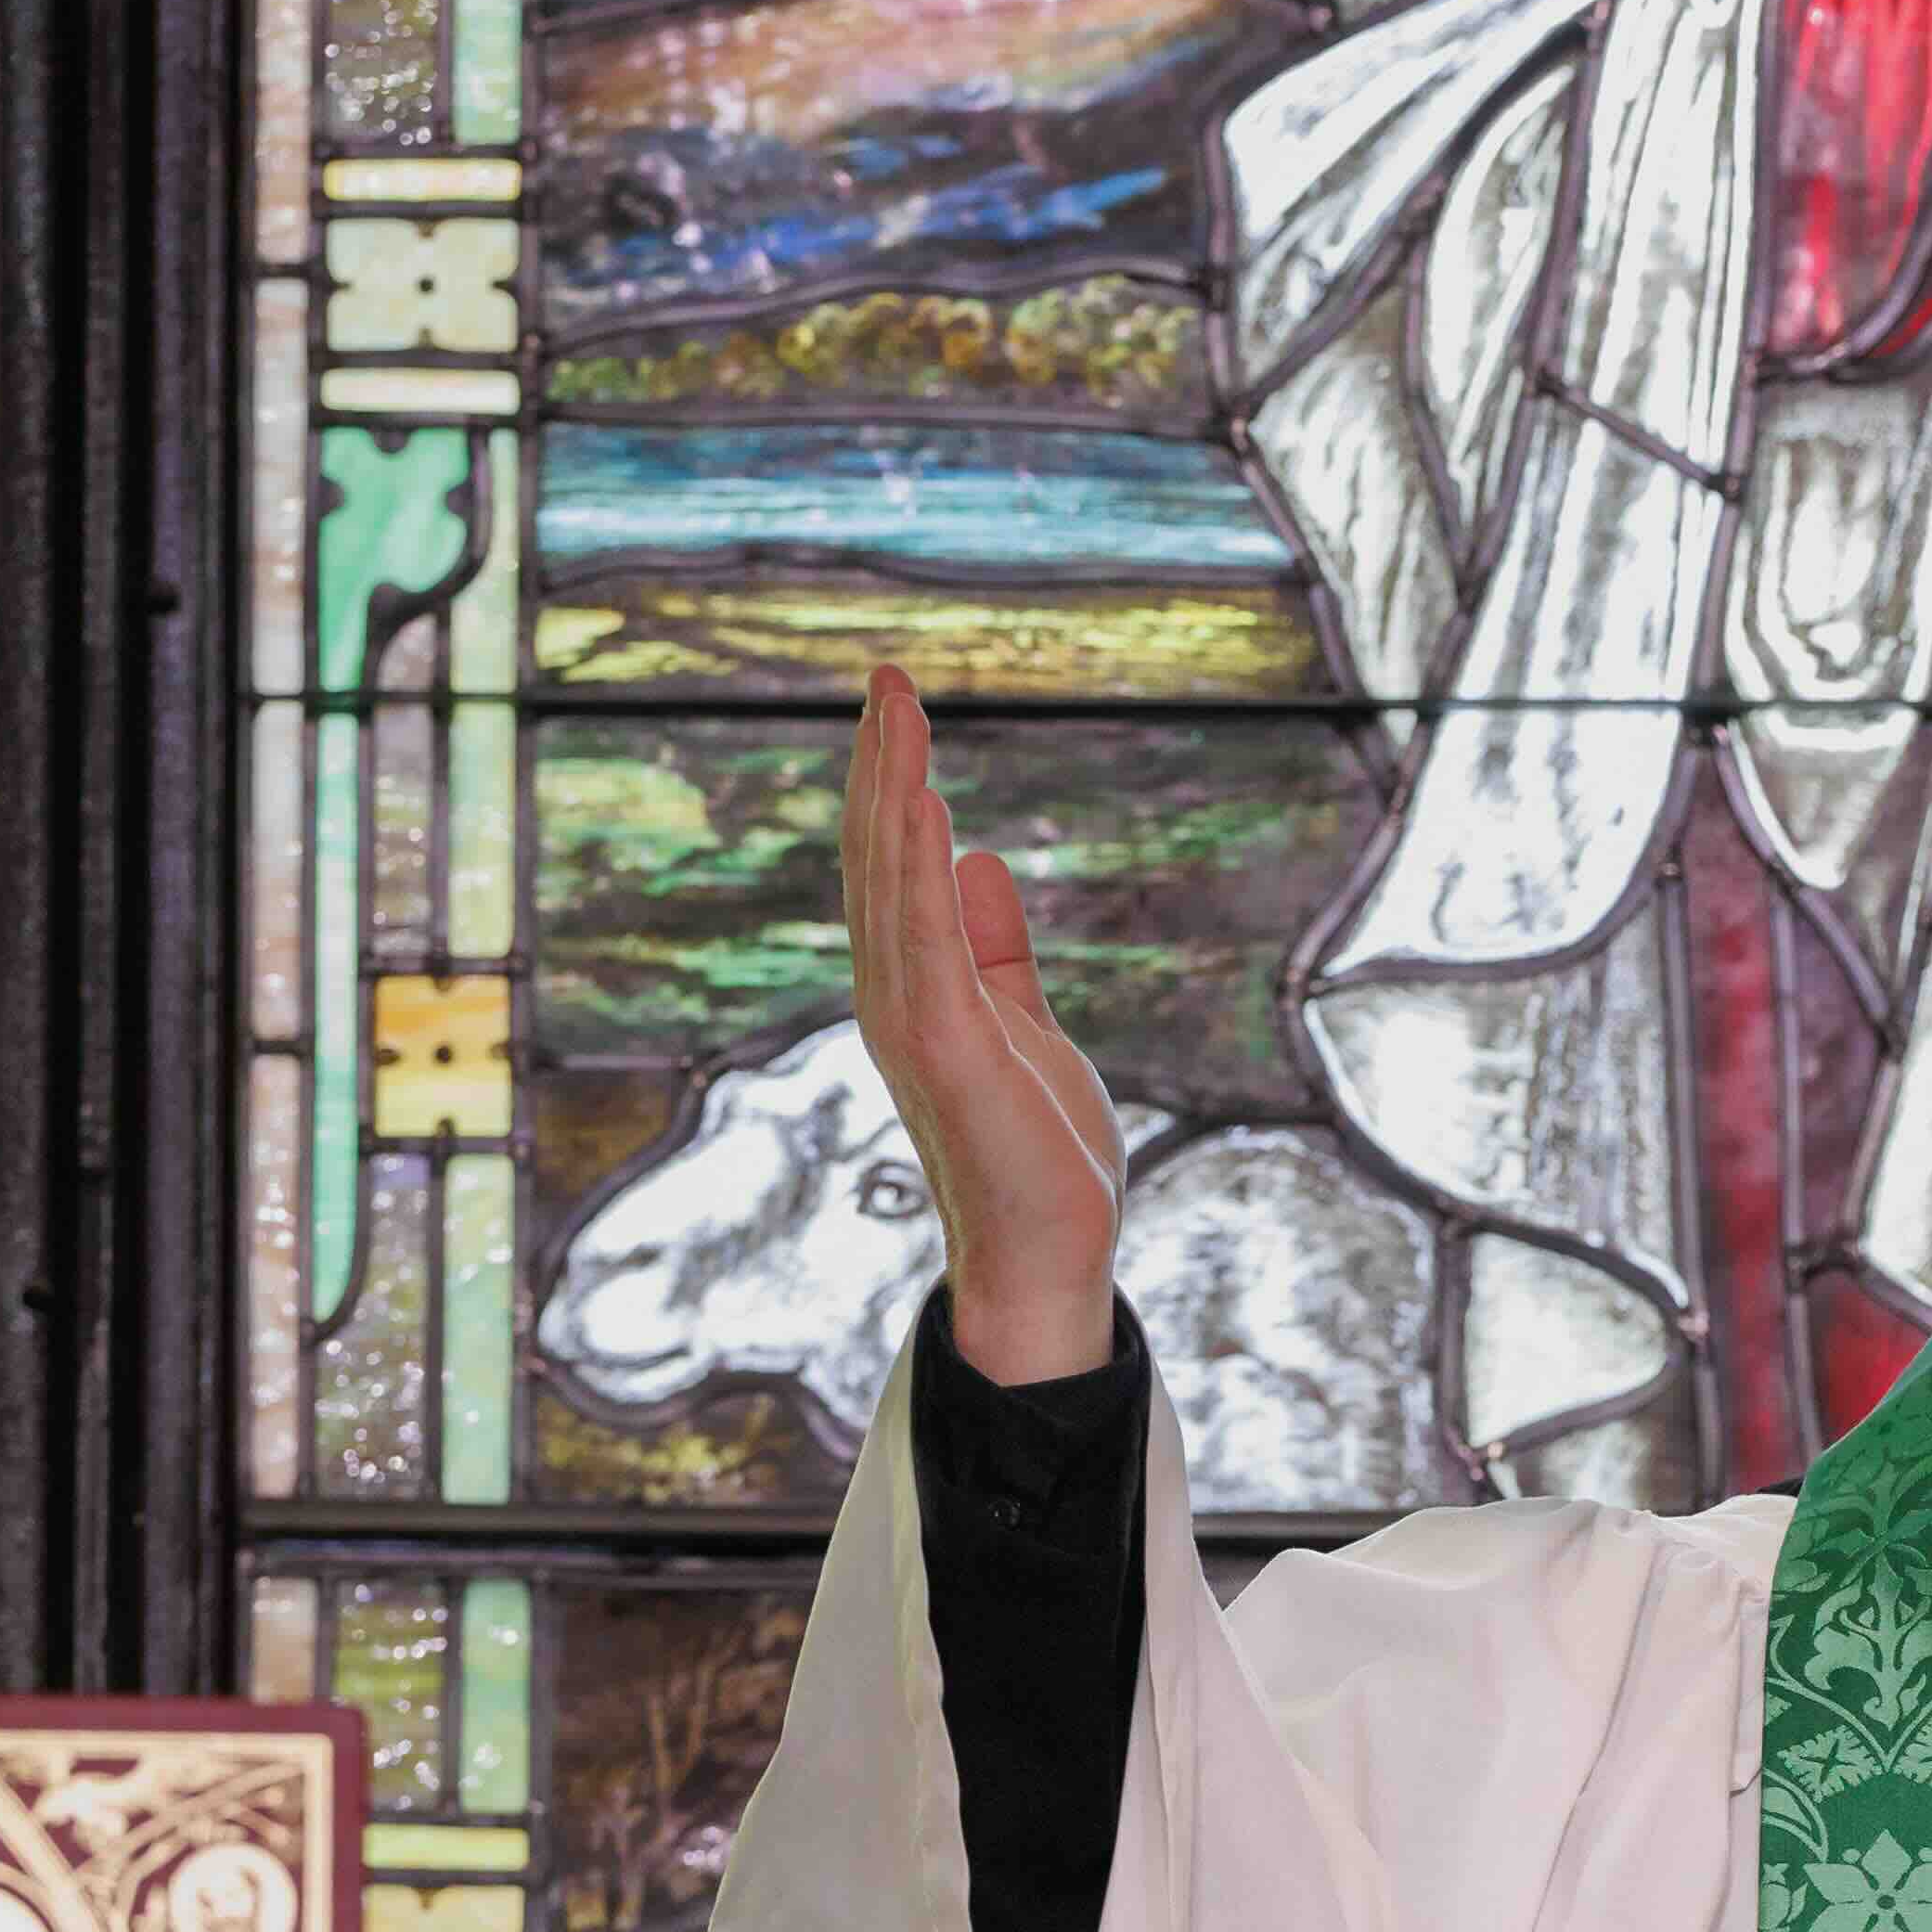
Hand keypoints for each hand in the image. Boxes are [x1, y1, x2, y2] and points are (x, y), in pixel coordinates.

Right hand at [839, 661, 1124, 1388]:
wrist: (1048, 1255)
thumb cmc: (1036, 1152)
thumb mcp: (1024, 1023)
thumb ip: (997, 949)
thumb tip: (980, 861)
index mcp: (916, 989)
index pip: (896, 870)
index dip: (893, 785)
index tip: (898, 706)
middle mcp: (897, 997)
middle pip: (883, 862)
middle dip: (883, 766)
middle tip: (887, 675)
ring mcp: (913, 1021)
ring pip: (894, 886)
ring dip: (893, 795)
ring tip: (897, 711)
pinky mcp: (944, 1048)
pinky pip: (926, 943)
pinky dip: (921, 873)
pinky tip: (927, 807)